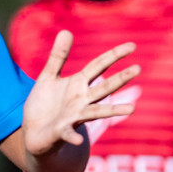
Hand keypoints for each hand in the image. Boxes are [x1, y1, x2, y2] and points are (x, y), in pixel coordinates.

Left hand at [20, 31, 138, 157]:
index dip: (114, 55)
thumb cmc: (44, 104)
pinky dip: (72, 137)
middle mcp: (81, 100)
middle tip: (137, 69)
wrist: (35, 132)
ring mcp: (73, 117)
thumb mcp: (48, 76)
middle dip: (120, 79)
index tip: (132, 45)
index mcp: (78, 84)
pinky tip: (77, 140)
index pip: (99, 66)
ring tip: (132, 109)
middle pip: (104, 88)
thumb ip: (58, 56)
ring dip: (112, 111)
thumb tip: (66, 31)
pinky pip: (68, 134)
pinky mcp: (61, 132)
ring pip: (96, 112)